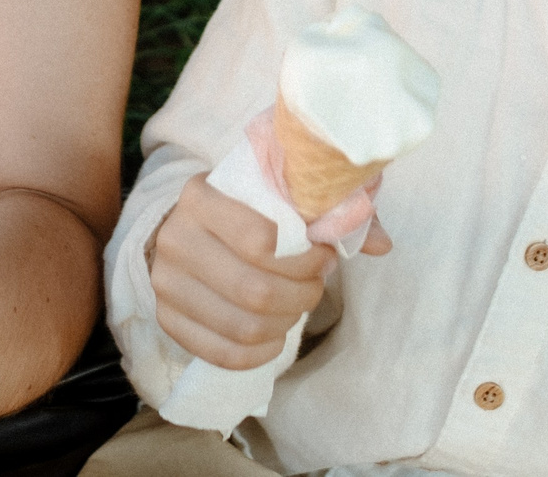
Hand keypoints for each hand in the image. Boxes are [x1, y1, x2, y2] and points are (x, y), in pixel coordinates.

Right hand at [146, 174, 392, 369]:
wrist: (183, 226)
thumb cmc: (242, 208)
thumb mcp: (277, 194)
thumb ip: (329, 212)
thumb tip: (382, 245)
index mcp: (201, 196)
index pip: (260, 240)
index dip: (306, 256)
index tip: (324, 253)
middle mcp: (175, 238)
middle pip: (255, 291)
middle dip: (302, 294)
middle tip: (317, 284)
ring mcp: (166, 283)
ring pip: (243, 326)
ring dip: (286, 323)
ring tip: (298, 305)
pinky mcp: (167, 319)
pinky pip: (223, 354)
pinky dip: (261, 352)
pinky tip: (276, 335)